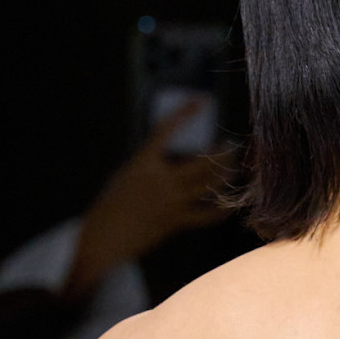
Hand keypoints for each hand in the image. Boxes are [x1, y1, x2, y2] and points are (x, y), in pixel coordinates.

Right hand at [64, 104, 230, 298]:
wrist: (105, 236)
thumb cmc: (111, 205)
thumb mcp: (127, 175)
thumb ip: (151, 166)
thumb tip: (175, 161)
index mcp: (144, 162)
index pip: (166, 130)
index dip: (185, 113)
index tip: (199, 102)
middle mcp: (161, 179)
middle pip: (202, 162)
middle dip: (221, 152)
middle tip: (231, 146)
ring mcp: (170, 201)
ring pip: (207, 185)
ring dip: (224, 175)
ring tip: (233, 169)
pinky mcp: (175, 222)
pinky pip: (204, 216)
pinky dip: (218, 212)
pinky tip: (228, 207)